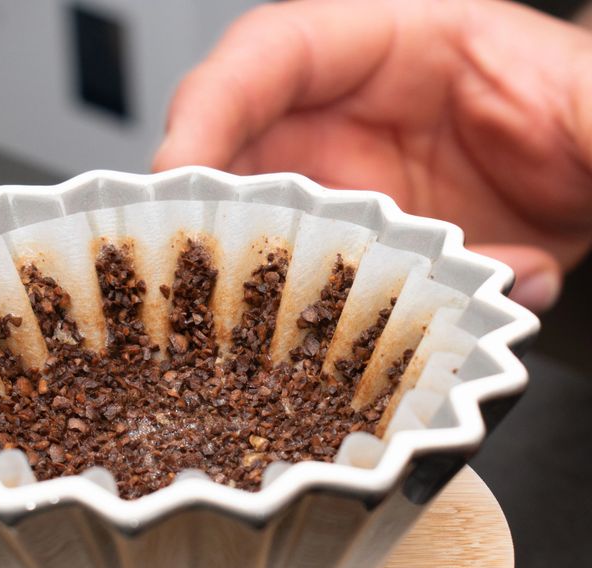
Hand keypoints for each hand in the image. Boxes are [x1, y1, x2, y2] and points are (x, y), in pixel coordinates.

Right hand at [154, 0, 591, 311]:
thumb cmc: (585, 121)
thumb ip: (578, 136)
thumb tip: (539, 254)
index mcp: (404, 50)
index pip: (278, 55)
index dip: (213, 104)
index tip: (178, 168)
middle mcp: (356, 122)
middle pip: (241, 149)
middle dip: (199, 205)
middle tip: (177, 265)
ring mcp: (348, 192)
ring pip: (260, 227)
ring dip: (239, 278)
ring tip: (234, 328)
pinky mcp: (353, 254)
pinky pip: (298, 283)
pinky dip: (288, 322)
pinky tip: (299, 355)